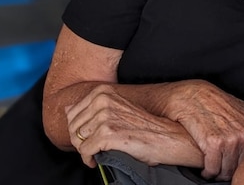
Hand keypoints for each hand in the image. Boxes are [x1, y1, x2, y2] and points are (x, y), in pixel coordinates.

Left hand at [66, 84, 202, 169]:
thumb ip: (92, 106)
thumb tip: (66, 108)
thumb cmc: (145, 126)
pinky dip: (90, 159)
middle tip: (93, 149)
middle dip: (80, 142)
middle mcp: (102, 100)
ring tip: (98, 153)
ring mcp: (105, 115)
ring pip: (77, 140)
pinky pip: (85, 151)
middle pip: (72, 128)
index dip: (79, 130)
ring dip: (85, 151)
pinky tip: (99, 159)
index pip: (71, 114)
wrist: (168, 136)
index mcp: (103, 92)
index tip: (89, 137)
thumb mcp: (117, 108)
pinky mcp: (108, 133)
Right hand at [163, 80, 243, 179]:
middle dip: (232, 170)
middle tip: (225, 166)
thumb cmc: (223, 105)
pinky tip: (206, 167)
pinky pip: (212, 170)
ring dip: (219, 173)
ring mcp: (232, 139)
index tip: (243, 164)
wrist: (196, 96)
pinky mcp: (214, 143)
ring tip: (216, 167)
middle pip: (243, 168)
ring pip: (227, 172)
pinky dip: (207, 172)